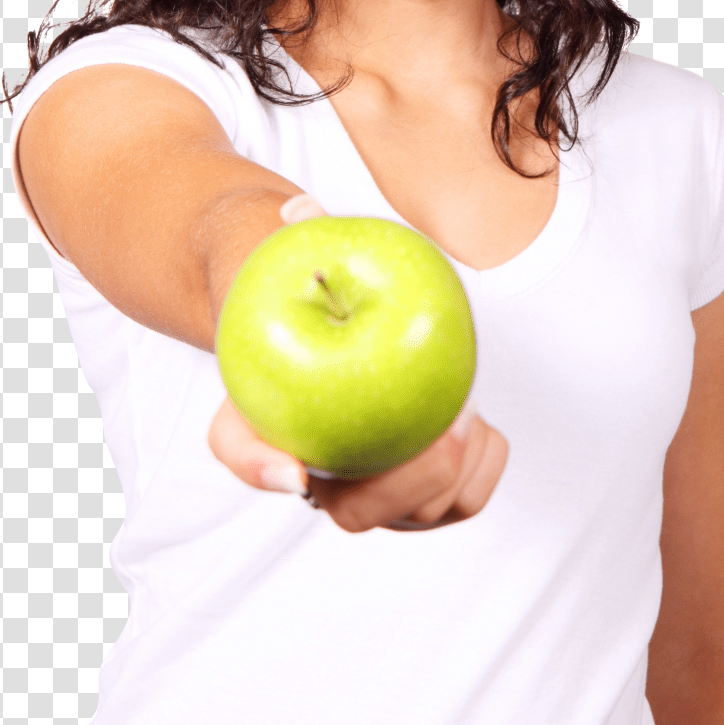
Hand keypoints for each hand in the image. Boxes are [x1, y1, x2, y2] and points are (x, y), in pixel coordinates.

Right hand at [206, 190, 508, 531]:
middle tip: (447, 432)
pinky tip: (481, 426)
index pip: (243, 455)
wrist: (350, 330)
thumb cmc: (321, 295)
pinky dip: (481, 469)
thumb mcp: (303, 260)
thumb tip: (299, 208)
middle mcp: (315, 475)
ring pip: (416, 516)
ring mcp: (373, 492)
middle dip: (405, 485)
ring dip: (452, 473)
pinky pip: (462, 501)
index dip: (260, 470)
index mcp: (261, 424)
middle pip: (352, 512)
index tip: (294, 471)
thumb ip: (302, 233)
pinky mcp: (424, 494)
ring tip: (466, 411)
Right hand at [207, 392, 508, 533]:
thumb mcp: (234, 416)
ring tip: (458, 401)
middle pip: (420, 511)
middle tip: (454, 407)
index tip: (375, 446)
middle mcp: (371, 503)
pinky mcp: (451, 481)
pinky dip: (486, 449)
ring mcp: (413, 496)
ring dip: (467, 452)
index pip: (360, 512)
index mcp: (324, 497)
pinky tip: (466, 412)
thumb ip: (243, 453)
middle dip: (442, 464)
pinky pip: (483, 479)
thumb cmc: (273, 385)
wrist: (312, 347)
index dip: (393, 485)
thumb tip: (294, 481)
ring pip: (457, 500)